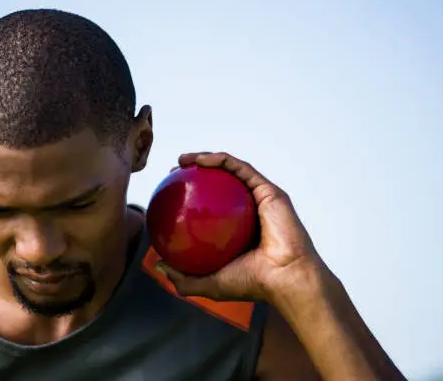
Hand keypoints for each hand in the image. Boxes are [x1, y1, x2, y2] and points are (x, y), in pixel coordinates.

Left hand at [157, 152, 327, 306]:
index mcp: (238, 230)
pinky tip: (200, 160)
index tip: (170, 193)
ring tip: (182, 160)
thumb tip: (158, 265)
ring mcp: (260, 199)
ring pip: (230, 171)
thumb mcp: (209, 283)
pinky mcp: (269, 190)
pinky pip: (241, 169)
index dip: (190, 197)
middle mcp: (249, 211)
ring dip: (205, 159)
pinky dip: (221, 160)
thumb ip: (183, 279)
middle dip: (195, 173)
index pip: (211, 208)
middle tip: (173, 173)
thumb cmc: (252, 283)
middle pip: (220, 185)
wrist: (285, 278)